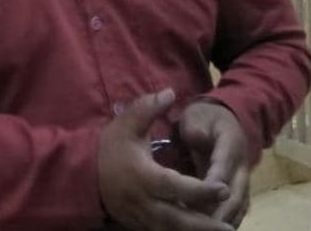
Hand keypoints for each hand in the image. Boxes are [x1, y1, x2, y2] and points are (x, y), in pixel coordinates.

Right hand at [98, 90, 234, 230]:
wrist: (82, 173)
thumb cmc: (108, 148)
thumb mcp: (126, 124)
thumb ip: (148, 108)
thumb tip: (171, 92)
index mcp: (143, 176)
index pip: (175, 186)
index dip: (200, 190)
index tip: (223, 189)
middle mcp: (143, 201)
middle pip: (177, 220)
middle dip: (204, 225)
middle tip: (228, 228)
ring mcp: (140, 217)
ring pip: (171, 230)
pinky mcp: (138, 224)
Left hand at [178, 101, 250, 227]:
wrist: (222, 117)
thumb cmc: (204, 118)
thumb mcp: (196, 116)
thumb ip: (196, 129)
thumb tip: (197, 138)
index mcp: (231, 144)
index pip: (223, 166)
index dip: (213, 183)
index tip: (199, 199)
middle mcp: (242, 165)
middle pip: (235, 192)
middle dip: (220, 210)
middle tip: (202, 224)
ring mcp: (243, 178)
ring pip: (239, 204)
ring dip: (225, 218)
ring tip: (207, 229)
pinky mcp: (241, 188)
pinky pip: (239, 208)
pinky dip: (229, 219)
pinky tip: (214, 228)